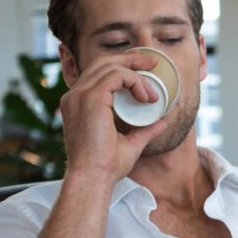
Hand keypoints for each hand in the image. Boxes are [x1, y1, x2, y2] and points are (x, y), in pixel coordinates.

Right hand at [58, 52, 170, 183]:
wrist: (93, 178)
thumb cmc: (106, 167)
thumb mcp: (130, 143)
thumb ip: (144, 130)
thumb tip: (162, 121)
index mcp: (79, 104)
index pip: (99, 73)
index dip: (122, 66)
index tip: (146, 69)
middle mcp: (76, 96)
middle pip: (103, 63)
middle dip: (130, 59)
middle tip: (153, 63)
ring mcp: (80, 96)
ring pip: (111, 66)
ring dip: (137, 75)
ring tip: (153, 94)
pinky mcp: (91, 99)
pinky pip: (116, 76)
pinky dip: (134, 81)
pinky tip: (146, 97)